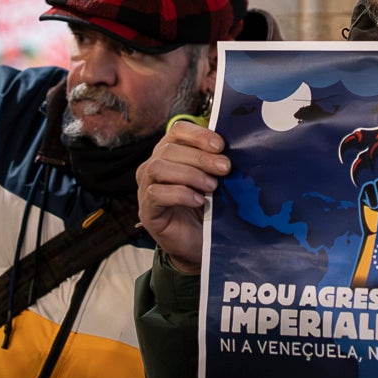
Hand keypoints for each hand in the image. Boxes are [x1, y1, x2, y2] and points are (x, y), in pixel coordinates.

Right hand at [136, 120, 230, 268]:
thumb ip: (216, 163)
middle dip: (200, 157)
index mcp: (170, 154)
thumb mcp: (214, 181)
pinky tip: (198, 201)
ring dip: (189, 174)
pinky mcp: (147, 211)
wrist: (199, 246)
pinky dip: (180, 194)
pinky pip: (156, 193)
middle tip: (225, 168)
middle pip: (168, 149)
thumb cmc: (207, 211)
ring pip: (158, 168)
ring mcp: (146, 189)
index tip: (220, 146)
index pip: (177, 130)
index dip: (198, 134)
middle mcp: (153, 167)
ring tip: (211, 186)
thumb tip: (232, 148)